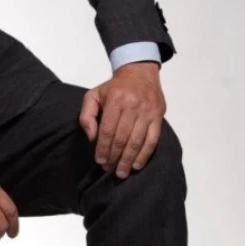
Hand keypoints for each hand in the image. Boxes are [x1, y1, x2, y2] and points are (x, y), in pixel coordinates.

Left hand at [79, 61, 165, 178]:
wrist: (139, 73)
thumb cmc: (114, 87)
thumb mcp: (94, 95)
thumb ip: (87, 115)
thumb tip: (92, 137)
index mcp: (115, 100)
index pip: (108, 130)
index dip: (103, 148)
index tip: (99, 161)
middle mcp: (133, 105)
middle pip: (122, 138)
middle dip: (115, 157)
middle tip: (108, 169)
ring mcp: (148, 111)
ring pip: (138, 141)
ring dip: (128, 159)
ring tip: (121, 172)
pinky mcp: (158, 116)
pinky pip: (153, 140)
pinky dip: (145, 154)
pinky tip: (136, 164)